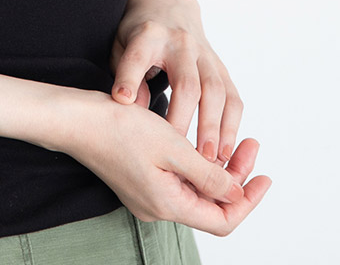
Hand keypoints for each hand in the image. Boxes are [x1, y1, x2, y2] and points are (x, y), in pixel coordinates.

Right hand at [54, 90, 271, 234]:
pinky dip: (197, 167)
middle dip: (236, 179)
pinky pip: (178, 182)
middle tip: (251, 147)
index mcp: (168, 205)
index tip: (264, 176)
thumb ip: (209, 175)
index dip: (248, 201)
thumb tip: (237, 195)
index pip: (223, 220)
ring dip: (217, 170)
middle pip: (211, 206)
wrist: (75, 120)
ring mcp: (147, 196)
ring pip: (195, 192)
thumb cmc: (119, 128)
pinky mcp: (139, 181)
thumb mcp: (172, 147)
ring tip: (234, 143)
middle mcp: (158, 208)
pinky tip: (202, 146)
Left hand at [110, 0, 242, 165]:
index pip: (138, 57)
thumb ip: (125, 73)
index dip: (129, 78)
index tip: (122, 101)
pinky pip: (232, 96)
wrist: (167, 5)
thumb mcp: (121, 44)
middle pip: (187, 83)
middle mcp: (180, 43)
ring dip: (215, 127)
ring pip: (216, 91)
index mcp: (149, 35)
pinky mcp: (220, 66)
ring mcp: (204, 54)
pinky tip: (226, 149)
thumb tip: (133, 107)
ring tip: (211, 159)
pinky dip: (232, 124)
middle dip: (185, 119)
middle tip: (181, 153)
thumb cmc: (138, 32)